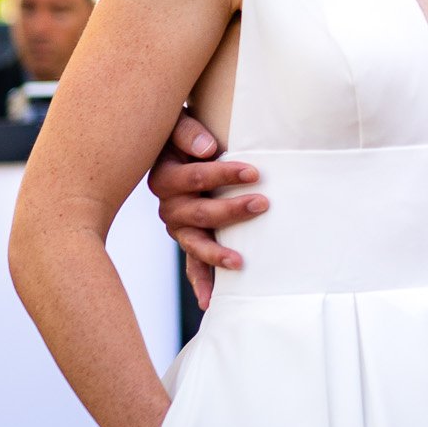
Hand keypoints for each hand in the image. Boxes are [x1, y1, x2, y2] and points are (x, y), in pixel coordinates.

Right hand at [146, 111, 266, 309]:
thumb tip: (208, 148)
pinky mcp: (190, 240)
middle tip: (263, 203)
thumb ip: (189, 132)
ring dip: (217, 252)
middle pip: (197, 213)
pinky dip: (201, 282)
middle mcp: (167, 205)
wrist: (178, 144)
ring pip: (195, 243)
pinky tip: (209, 302)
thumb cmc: (185, 133)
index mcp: (164, 176)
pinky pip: (193, 265)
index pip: (193, 177)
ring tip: (240, 261)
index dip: (222, 175)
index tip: (254, 172)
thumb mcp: (179, 124)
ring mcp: (179, 227)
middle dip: (230, 210)